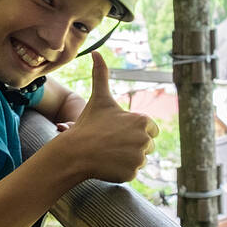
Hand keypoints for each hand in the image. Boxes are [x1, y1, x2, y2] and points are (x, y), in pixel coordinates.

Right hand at [64, 51, 157, 182]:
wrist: (75, 151)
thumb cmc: (89, 123)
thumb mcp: (99, 98)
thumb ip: (101, 75)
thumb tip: (96, 52)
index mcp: (142, 121)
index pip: (151, 129)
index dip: (135, 130)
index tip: (118, 130)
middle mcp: (145, 139)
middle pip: (147, 145)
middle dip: (132, 144)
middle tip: (112, 142)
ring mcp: (138, 158)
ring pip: (139, 159)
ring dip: (127, 157)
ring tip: (109, 152)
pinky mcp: (132, 173)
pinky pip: (132, 172)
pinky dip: (121, 170)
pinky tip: (108, 163)